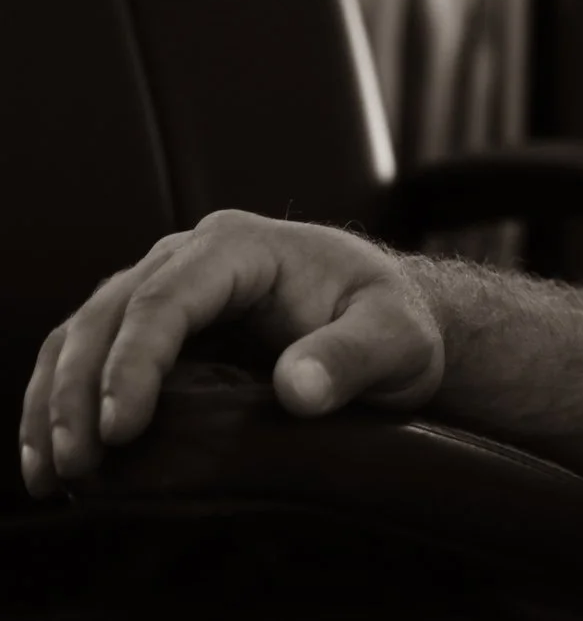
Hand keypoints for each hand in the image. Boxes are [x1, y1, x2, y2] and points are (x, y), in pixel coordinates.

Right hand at [20, 211, 444, 496]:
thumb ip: (353, 358)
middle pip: (109, 313)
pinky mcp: (156, 329)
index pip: (168, 297)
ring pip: (83, 332)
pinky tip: (51, 456)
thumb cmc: (393, 324)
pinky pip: (89, 355)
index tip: (122, 427)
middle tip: (76, 463)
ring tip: (51, 471)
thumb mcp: (397, 340)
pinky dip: (60, 401)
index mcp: (246, 246)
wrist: (387, 326)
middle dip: (79, 389)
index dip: (134, 362)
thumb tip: (297, 389)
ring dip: (55, 400)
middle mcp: (194, 257)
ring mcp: (168, 288)